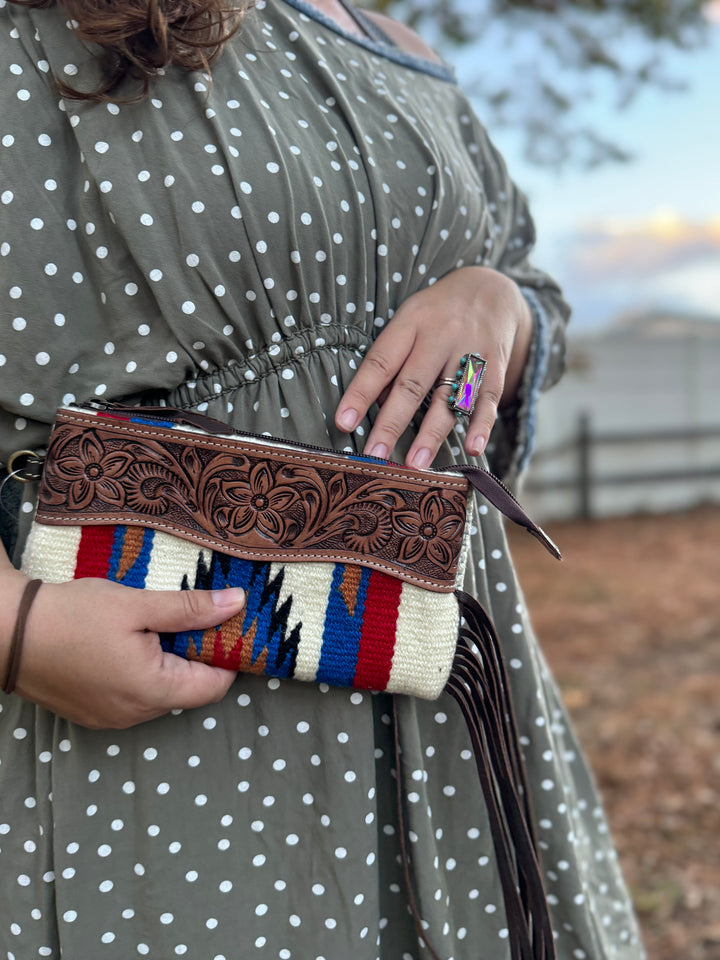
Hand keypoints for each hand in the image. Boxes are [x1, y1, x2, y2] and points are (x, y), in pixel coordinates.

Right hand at [3, 574, 245, 728]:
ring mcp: (111, 719)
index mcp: (153, 692)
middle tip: (190, 617)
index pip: (215, 687)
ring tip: (155, 627)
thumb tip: (237, 604)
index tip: (227, 627)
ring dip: (168, 664)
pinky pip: (134, 698)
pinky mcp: (92, 713)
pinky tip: (129, 643)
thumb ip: (190, 609)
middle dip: (197, 657)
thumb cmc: (72, 616)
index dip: (227, 657)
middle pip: (188, 691)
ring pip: (161, 694)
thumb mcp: (137, 605)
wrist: (7, 632)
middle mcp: (135, 715)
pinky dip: (143, 674)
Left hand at [335, 266, 532, 467]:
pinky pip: (488, 400)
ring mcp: (470, 352)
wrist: (491, 289)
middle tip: (375, 455)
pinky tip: (473, 447)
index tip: (343, 423)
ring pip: (449, 398)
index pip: (381, 362)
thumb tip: (374, 405)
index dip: (360, 393)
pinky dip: (482, 425)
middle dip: (391, 423)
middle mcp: (441, 337)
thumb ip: (392, 361)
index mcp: (411, 323)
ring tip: (415, 463)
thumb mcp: (408, 321)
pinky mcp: (496, 368)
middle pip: (412, 385)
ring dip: (431, 434)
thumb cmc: (437, 313)